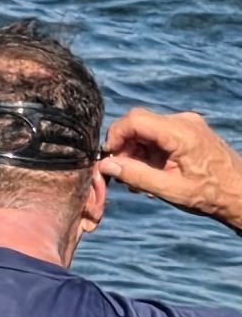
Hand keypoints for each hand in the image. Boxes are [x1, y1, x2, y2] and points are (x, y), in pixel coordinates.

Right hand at [104, 109, 241, 229]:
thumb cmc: (213, 196)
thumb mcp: (171, 190)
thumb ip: (136, 175)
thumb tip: (104, 166)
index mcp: (181, 133)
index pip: (134, 119)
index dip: (115, 136)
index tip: (109, 158)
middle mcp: (184, 122)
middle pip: (139, 124)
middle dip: (126, 147)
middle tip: (124, 174)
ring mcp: (189, 125)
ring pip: (148, 130)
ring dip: (138, 152)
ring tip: (140, 179)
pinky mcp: (191, 132)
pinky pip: (161, 135)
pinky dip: (151, 152)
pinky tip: (154, 173)